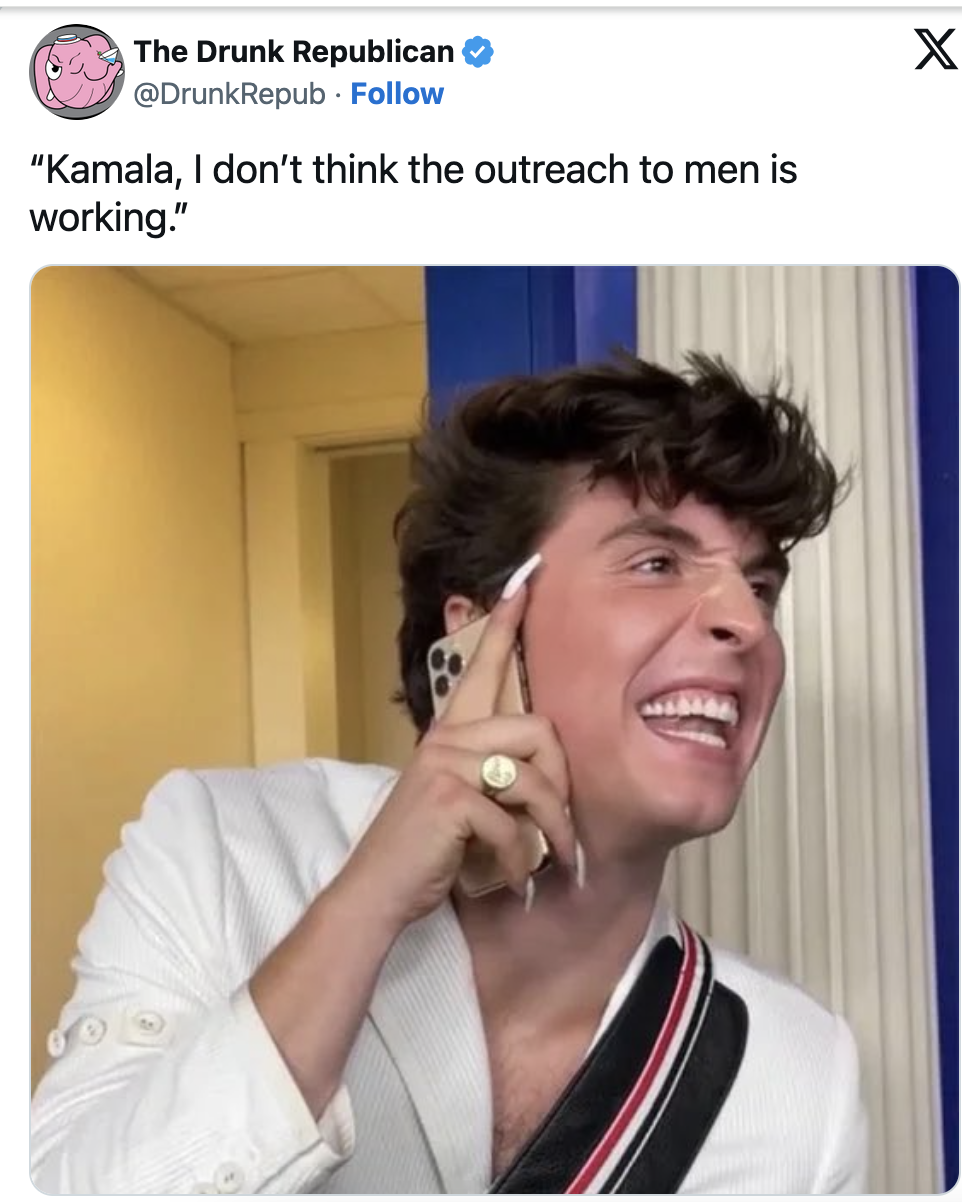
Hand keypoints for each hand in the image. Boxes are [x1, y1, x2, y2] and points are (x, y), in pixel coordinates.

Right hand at [334, 570, 574, 930]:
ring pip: (535, 779)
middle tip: (560, 828)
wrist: (377, 893)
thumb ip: (487, 776)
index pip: (479, 668)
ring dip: (552, 831)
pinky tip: (514, 880)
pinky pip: (515, 824)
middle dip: (561, 785)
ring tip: (552, 862)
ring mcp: (446, 765)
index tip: (522, 581)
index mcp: (448, 735)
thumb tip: (544, 778)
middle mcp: (446, 740)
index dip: (503, 625)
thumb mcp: (456, 802)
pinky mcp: (451, 798)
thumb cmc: (424, 852)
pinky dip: (523, 861)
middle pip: (540, 730)